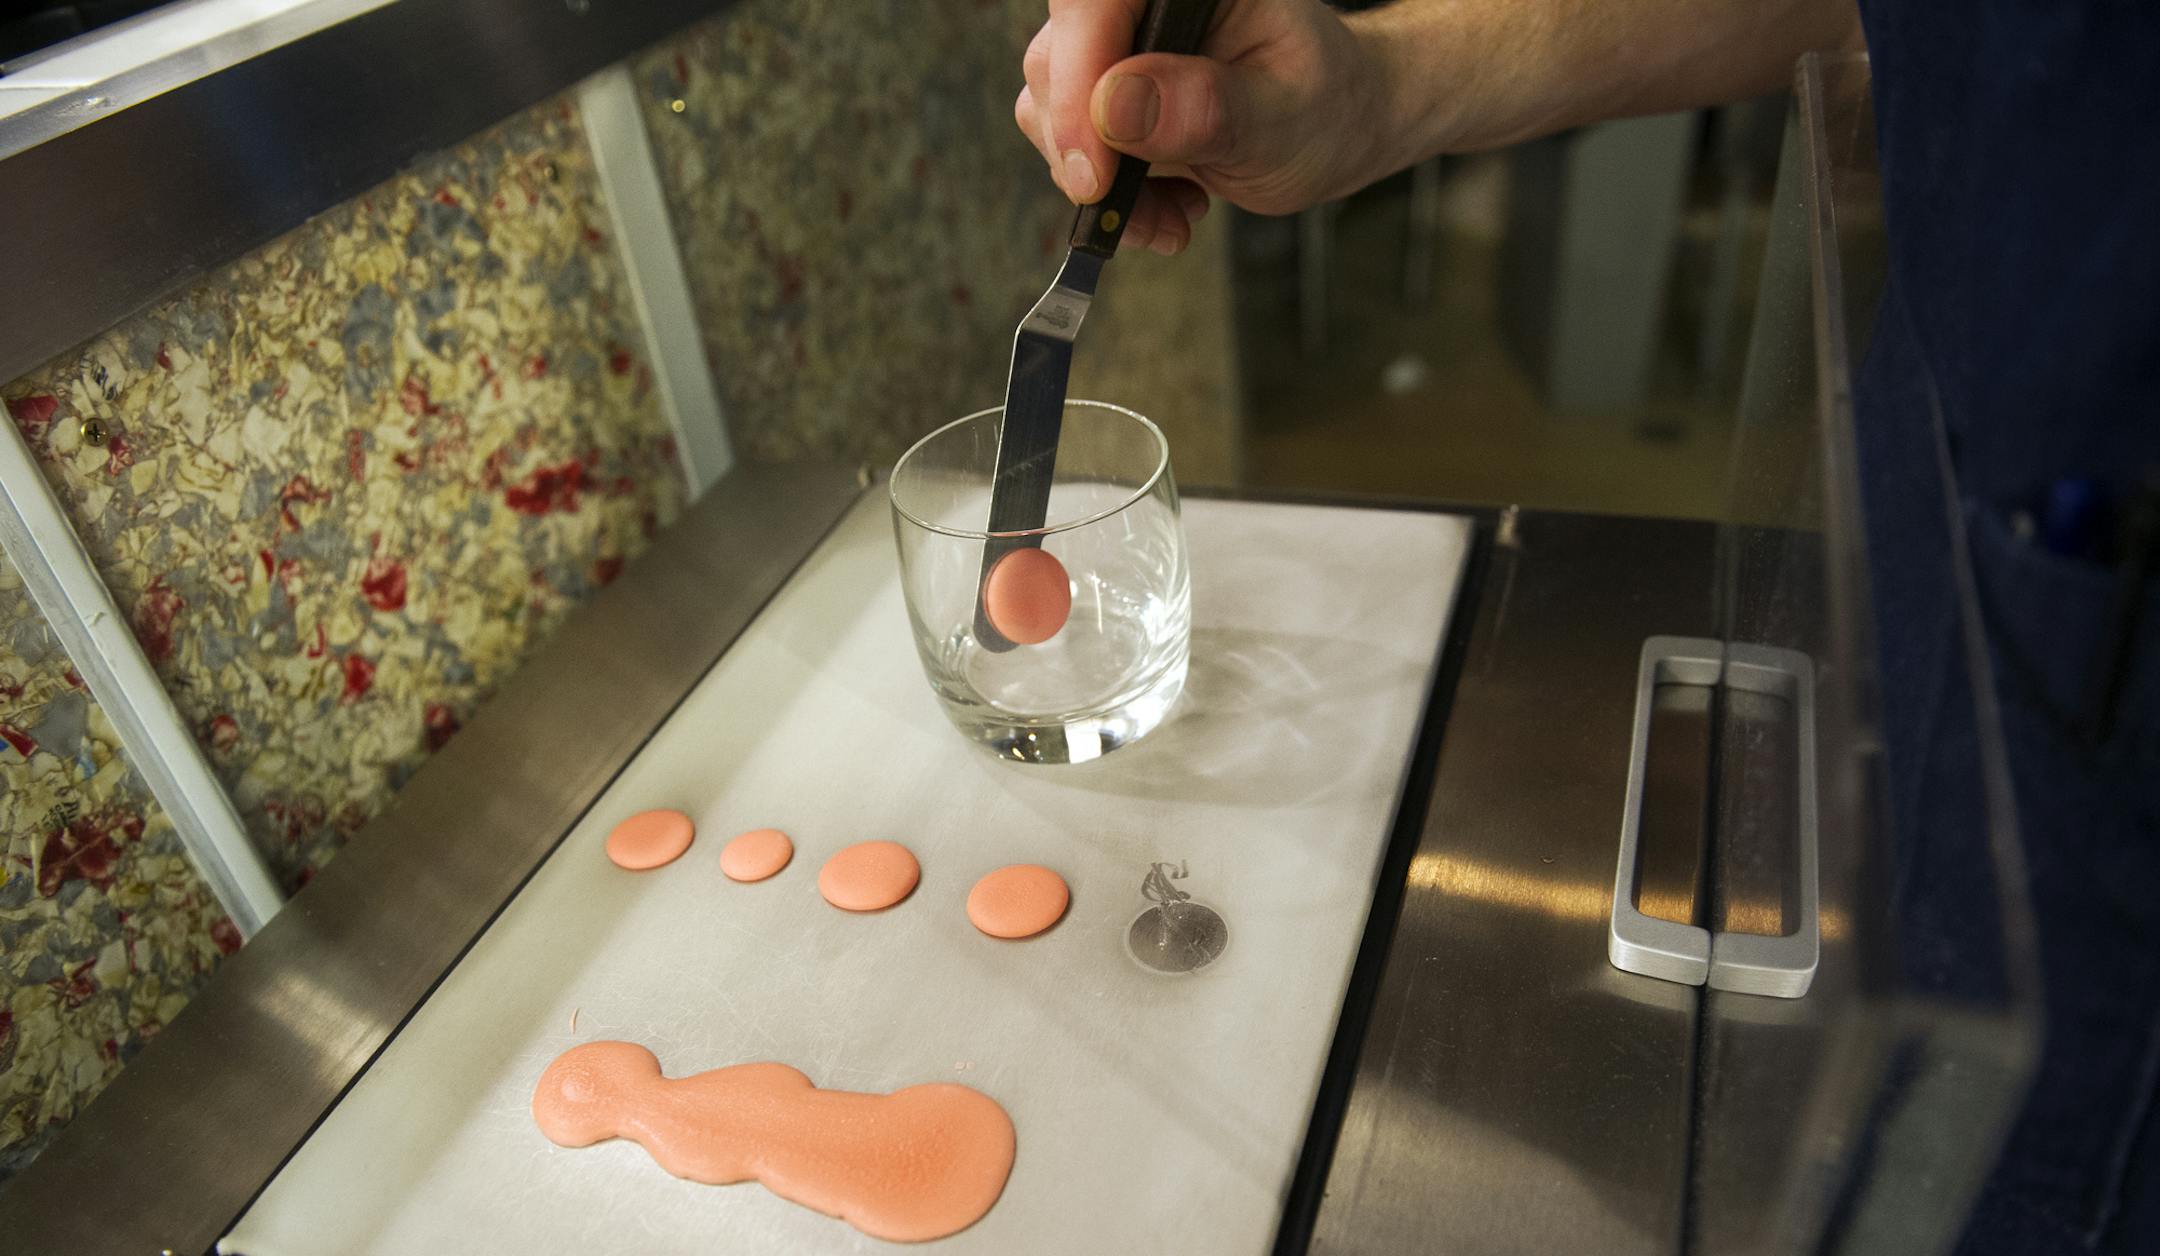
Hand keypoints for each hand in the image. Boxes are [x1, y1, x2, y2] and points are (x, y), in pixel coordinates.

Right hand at [1015, 0, 1391, 254]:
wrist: (1334, 125)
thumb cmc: (1326, 104)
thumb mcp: (1282, 115)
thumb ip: (1204, 108)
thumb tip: (1115, 106)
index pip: (1093, 8)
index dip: (1078, 86)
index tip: (1095, 175)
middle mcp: (1141, 5)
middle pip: (1058, 62)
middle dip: (1090, 155)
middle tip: (1145, 217)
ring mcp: (1117, 47)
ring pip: (1052, 109)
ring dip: (1101, 186)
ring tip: (1173, 218)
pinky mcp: (1105, 93)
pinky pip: (1070, 146)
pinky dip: (1110, 196)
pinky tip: (1167, 209)